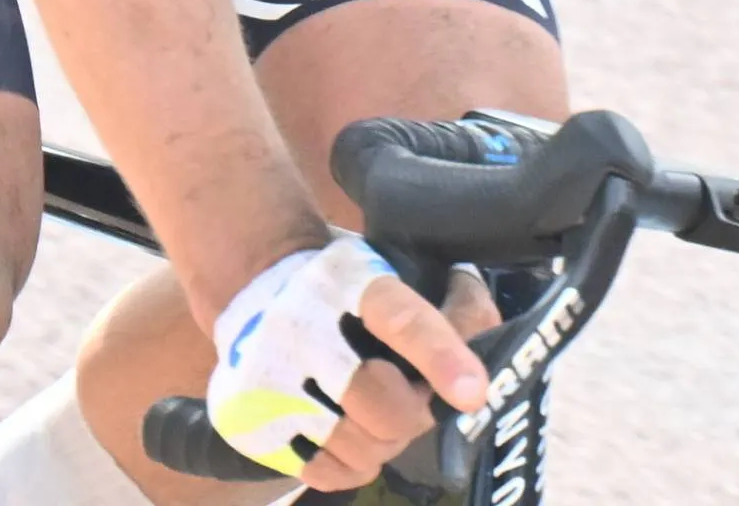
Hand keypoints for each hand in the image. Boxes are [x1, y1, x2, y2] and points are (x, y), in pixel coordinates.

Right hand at [200, 235, 490, 489]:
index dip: (440, 357)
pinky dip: (350, 462)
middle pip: (386, 406)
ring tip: (377, 413)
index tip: (473, 393)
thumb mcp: (387, 268)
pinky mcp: (252, 421)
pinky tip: (349, 433)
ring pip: (362, 447)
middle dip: (415, 412)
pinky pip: (326, 472)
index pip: (401, 319)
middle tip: (414, 399)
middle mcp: (302, 329)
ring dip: (385, 439)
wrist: (251, 282)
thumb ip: (441, 301)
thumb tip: (487, 334)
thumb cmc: (340, 284)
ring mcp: (270, 381)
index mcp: (347, 283)